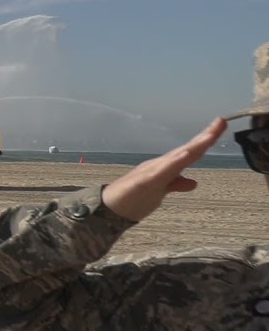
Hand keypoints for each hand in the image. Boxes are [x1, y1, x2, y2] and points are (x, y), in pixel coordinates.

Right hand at [102, 117, 225, 221]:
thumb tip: (193, 182)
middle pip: (187, 150)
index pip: (190, 153)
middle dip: (205, 137)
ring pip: (177, 158)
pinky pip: (161, 172)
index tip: (220, 125)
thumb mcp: (159, 192)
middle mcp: (160, 165)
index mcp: (166, 167)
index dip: (205, 140)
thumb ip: (175, 184)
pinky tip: (184, 155)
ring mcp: (151, 172)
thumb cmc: (132, 199)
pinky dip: (173, 162)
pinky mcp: (143, 182)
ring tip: (209, 136)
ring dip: (193, 147)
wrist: (108, 209)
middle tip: (221, 121)